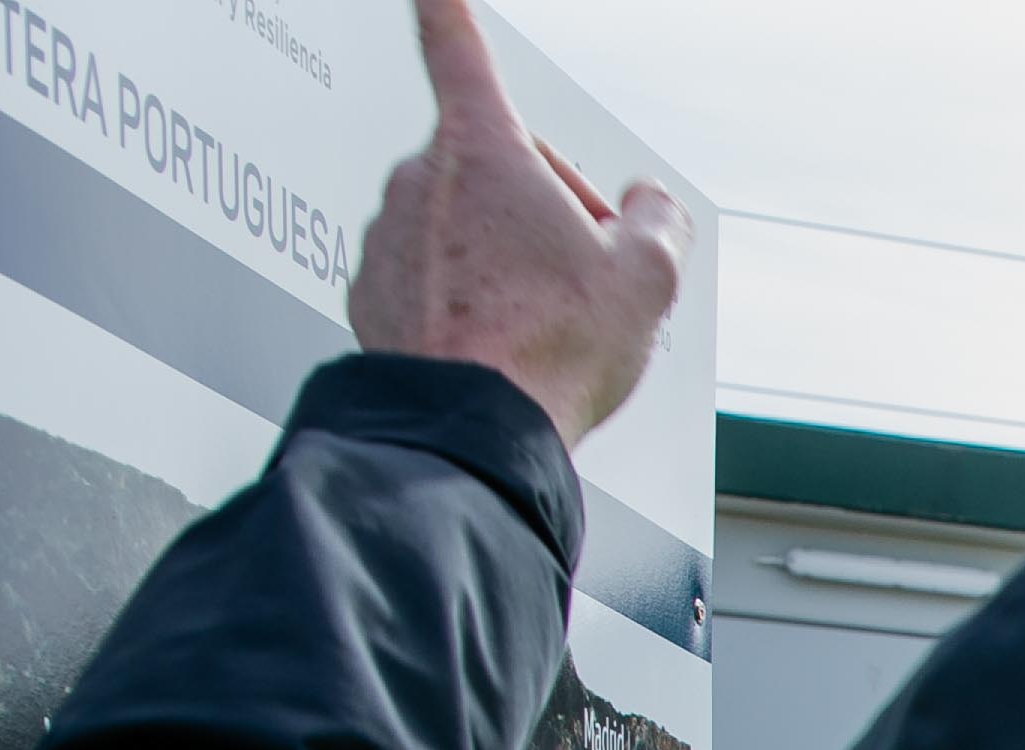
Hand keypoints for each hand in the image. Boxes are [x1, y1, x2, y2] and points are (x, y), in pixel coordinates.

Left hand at [346, 0, 686, 446]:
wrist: (472, 432)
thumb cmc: (547, 349)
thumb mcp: (645, 278)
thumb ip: (655, 220)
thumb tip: (648, 205)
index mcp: (482, 150)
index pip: (456, 48)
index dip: (446, 8)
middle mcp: (419, 180)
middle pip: (488, 164)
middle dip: (535, 204)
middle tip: (580, 272)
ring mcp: (387, 237)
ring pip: (455, 226)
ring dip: (498, 258)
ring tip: (540, 322)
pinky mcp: (368, 293)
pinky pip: (424, 279)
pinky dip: (460, 300)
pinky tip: (499, 343)